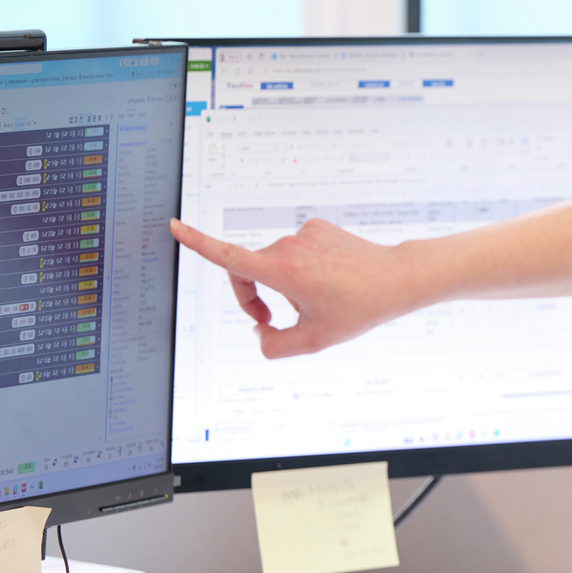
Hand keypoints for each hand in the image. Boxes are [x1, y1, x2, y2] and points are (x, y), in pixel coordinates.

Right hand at [170, 218, 422, 358]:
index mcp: (281, 270)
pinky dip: (303, 269)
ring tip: (318, 302)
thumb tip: (260, 333)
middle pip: (249, 271)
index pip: (228, 257)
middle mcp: (288, 246)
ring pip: (276, 264)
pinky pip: (297, 252)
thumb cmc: (358, 309)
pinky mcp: (318, 227)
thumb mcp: (313, 341)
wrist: (396, 279)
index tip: (175, 226)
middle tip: (269, 322)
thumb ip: (273, 346)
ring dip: (284, 286)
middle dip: (252, 297)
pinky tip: (330, 280)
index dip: (197, 243)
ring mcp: (304, 233)